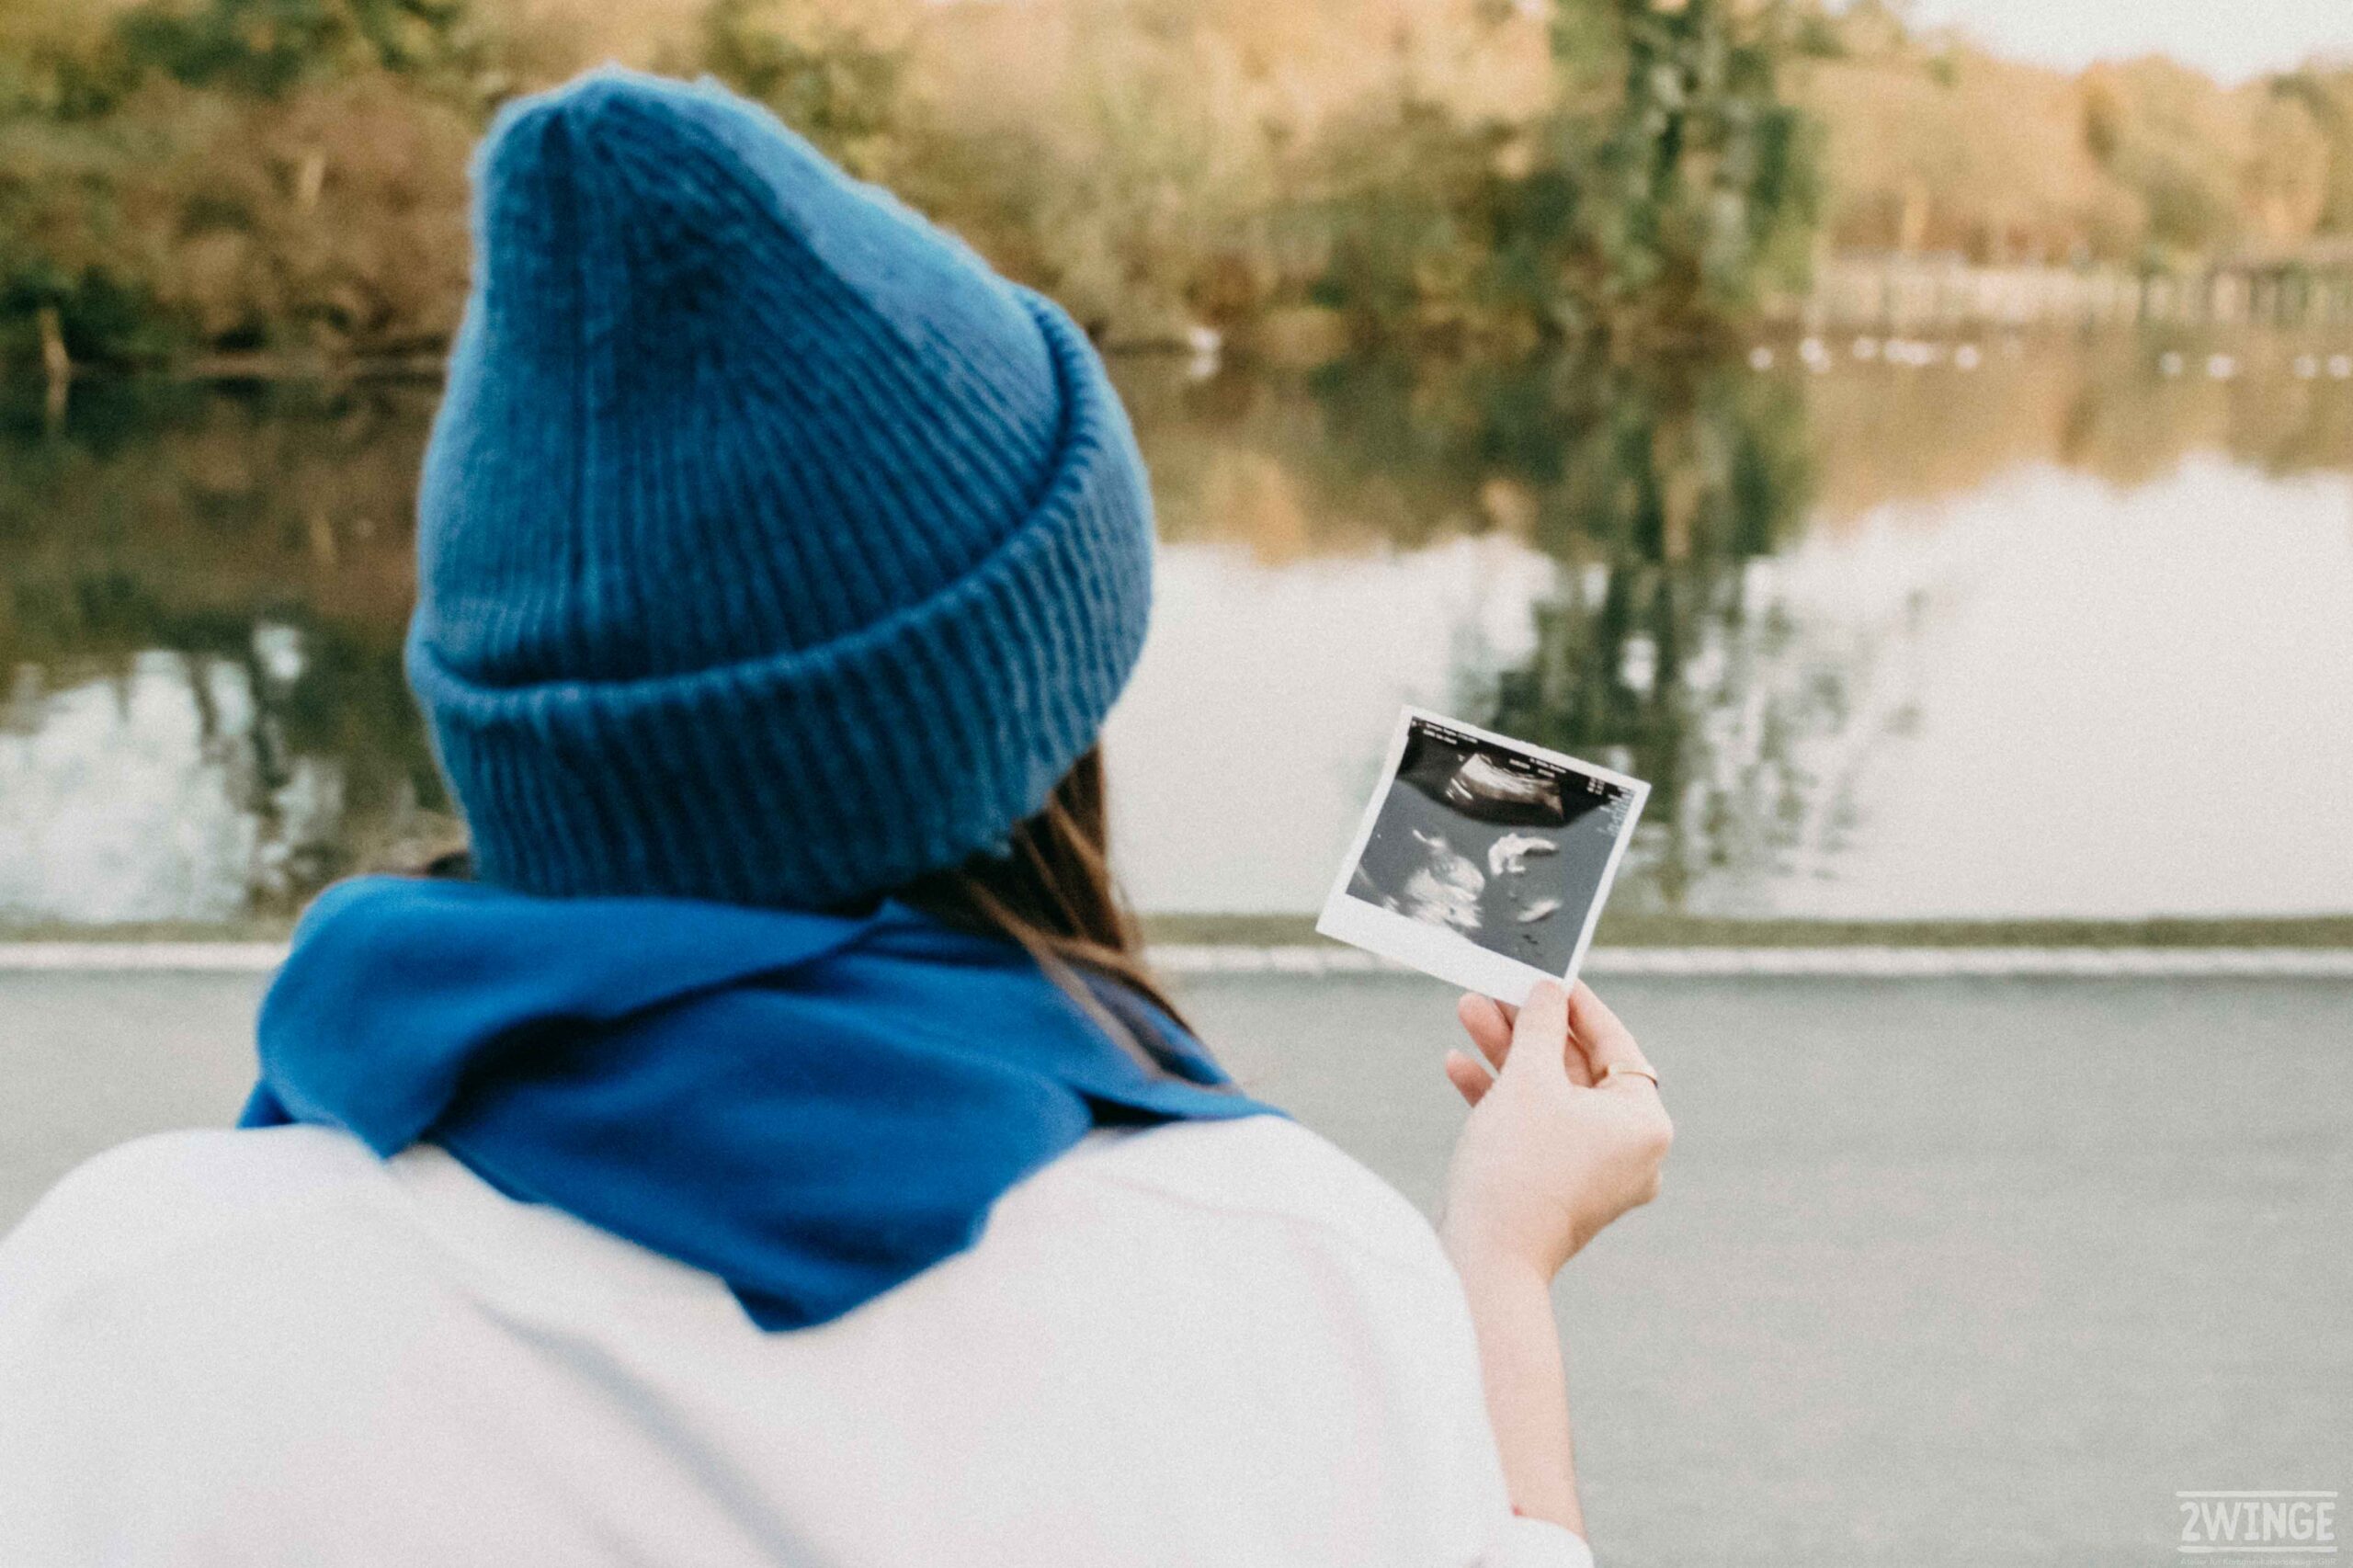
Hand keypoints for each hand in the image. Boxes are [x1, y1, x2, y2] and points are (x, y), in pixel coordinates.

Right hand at [1439, 980, 1671, 1282]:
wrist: (1485, 1258)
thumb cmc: (1517, 1167)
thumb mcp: (1528, 1080)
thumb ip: (1539, 1025)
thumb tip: (1547, 991)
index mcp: (1644, 1124)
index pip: (1615, 1044)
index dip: (1577, 1003)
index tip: (1547, 974)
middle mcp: (1628, 1151)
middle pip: (1576, 1068)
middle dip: (1528, 1028)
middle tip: (1494, 992)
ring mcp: (1592, 1173)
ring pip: (1550, 1097)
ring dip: (1507, 1055)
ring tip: (1467, 1013)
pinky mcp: (1555, 1188)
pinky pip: (1534, 1129)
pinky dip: (1501, 1099)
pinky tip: (1458, 1067)